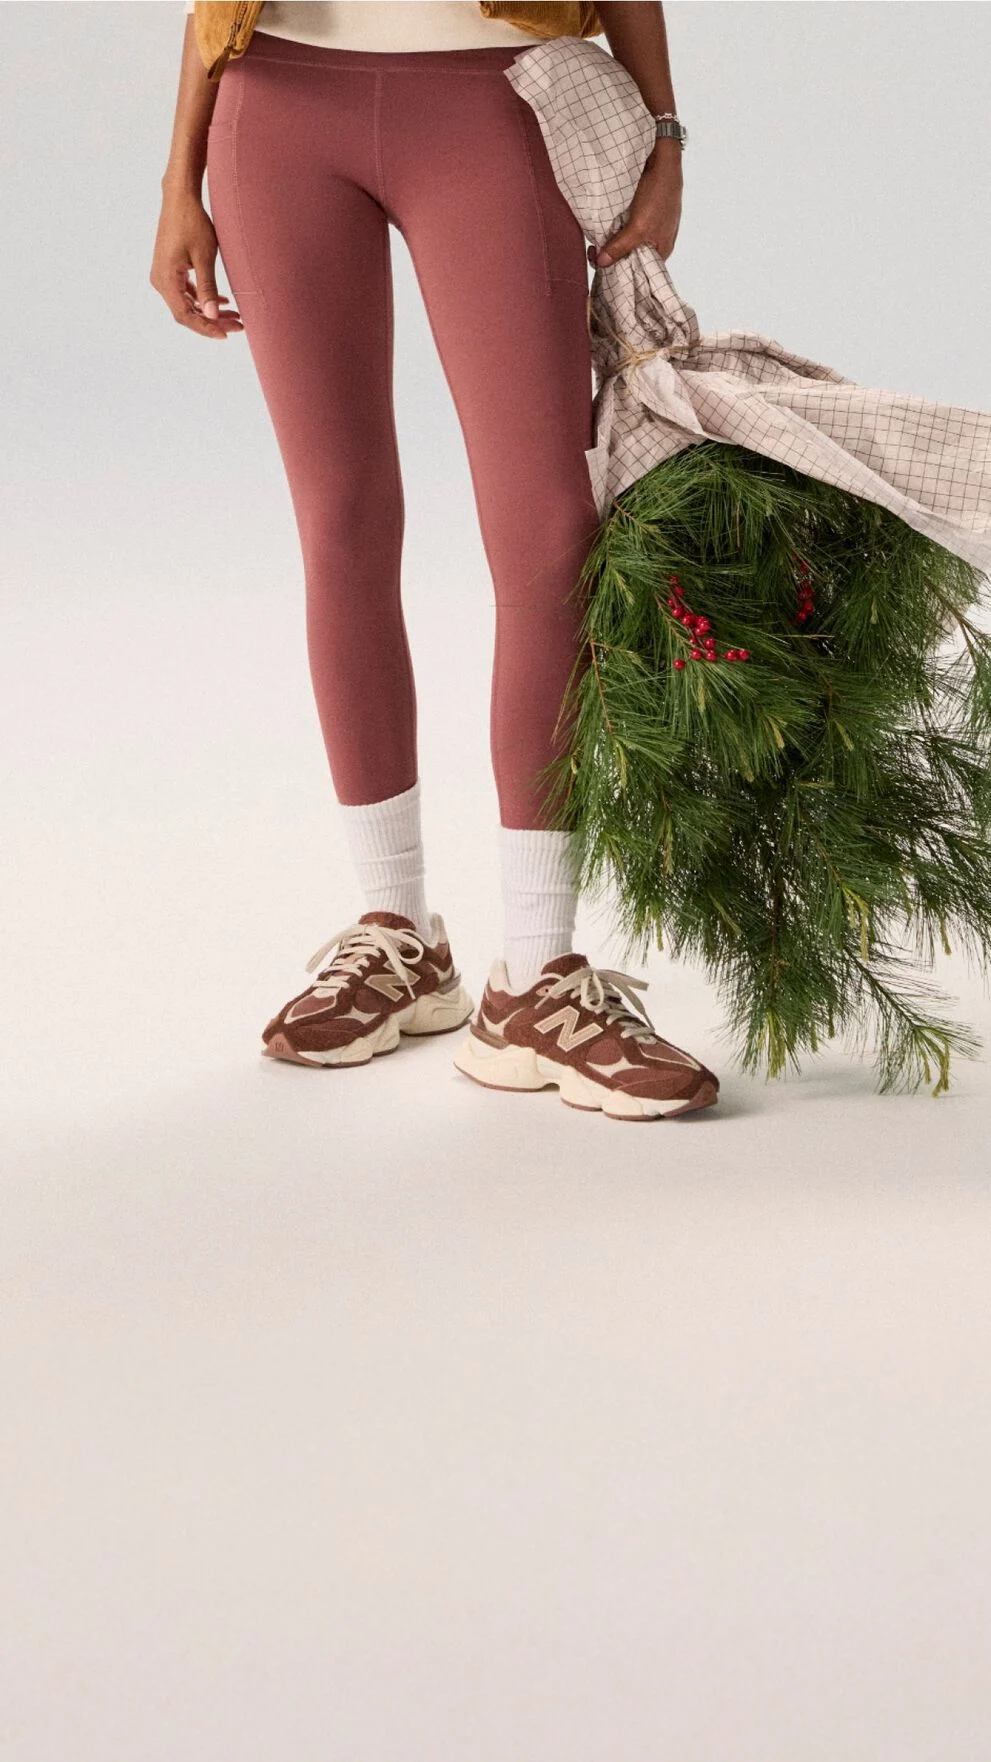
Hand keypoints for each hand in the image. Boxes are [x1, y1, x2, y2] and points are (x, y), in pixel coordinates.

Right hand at [150, 185, 243, 338]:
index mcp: (166, 279)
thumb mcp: (204, 256)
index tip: (227, 334)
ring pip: (188, 304)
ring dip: (210, 312)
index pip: (185, 315)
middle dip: (213, 322)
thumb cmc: (192, 222)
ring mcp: (164, 275)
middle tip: (239, 325)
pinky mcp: (170, 269)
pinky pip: (186, 292)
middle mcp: (160, 280)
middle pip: (186, 313)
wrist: (180, 197)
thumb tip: (212, 316)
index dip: (206, 328)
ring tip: (236, 316)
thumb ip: (208, 287)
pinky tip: (223, 302)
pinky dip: (203, 299)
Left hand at [588, 141, 682, 268]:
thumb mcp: (639, 227)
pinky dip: (611, 228)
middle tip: (591, 252)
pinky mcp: (638, 212)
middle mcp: (653, 242)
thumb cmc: (659, 194)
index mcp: (660, 251)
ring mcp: (646, 226)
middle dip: (611, 257)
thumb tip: (602, 263)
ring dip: (609, 242)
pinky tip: (599, 227)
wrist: (661, 157)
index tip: (599, 268)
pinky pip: (622, 226)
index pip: (638, 271)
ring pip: (624, 242)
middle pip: (629, 257)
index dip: (619, 272)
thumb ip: (621, 247)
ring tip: (592, 242)